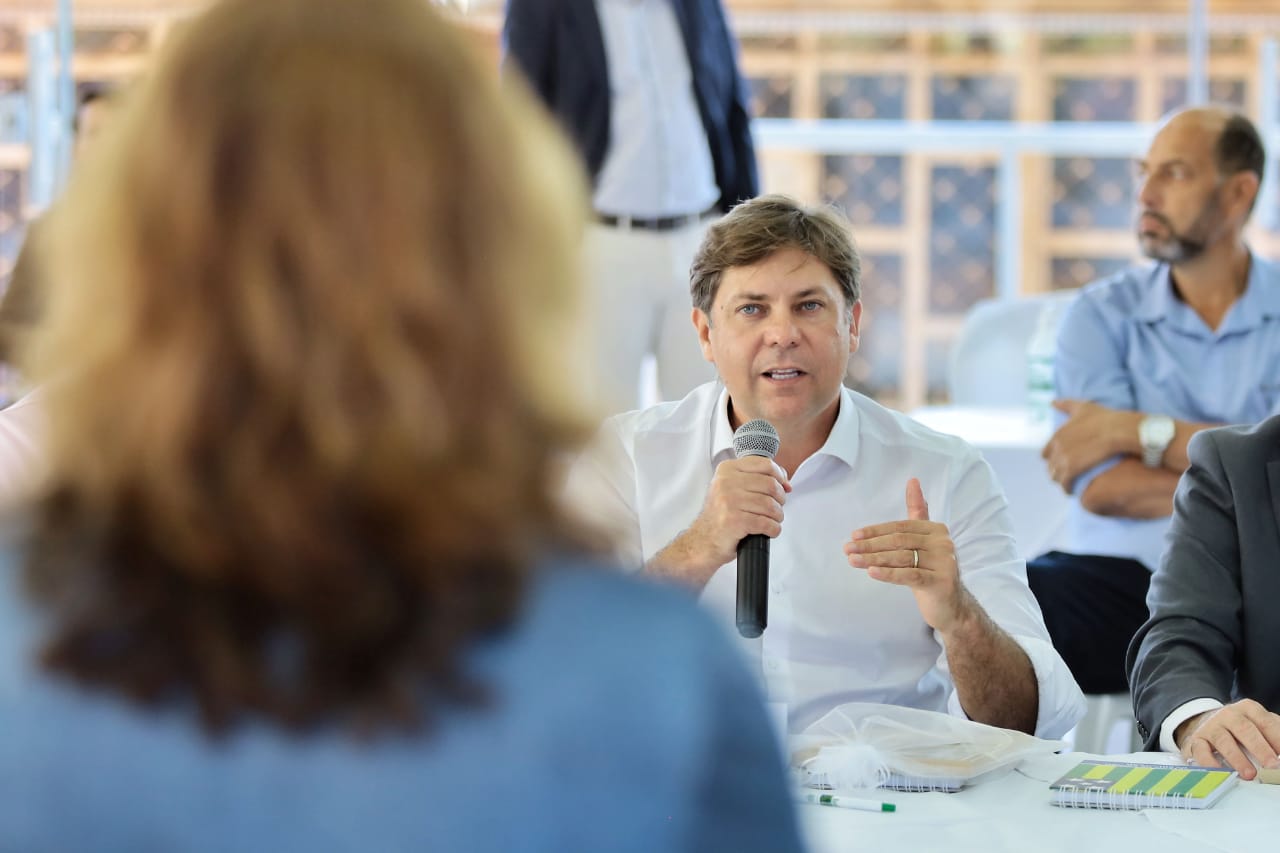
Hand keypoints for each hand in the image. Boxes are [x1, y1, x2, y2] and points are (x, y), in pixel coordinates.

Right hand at [653, 456, 790, 585]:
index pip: (765, 464)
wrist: (702, 541)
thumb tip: (786, 483)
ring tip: (771, 521)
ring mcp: (729, 501)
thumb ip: (757, 479)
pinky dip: (773, 529)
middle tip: (775, 508)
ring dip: (777, 516)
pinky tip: (767, 531)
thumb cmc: (721, 516)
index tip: (783, 487)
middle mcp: (726, 482)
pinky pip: (766, 523)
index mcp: (727, 470)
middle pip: (771, 485)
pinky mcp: (734, 521)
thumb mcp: (733, 489)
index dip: (780, 477)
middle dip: (780, 500)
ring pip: (770, 505)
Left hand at [843, 478, 975, 633]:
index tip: (854, 536)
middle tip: (847, 549)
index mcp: (936, 530)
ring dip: (873, 559)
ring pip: (901, 558)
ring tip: (852, 560)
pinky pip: (910, 575)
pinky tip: (871, 573)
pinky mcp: (941, 582)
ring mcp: (944, 563)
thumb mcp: (923, 541)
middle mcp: (943, 543)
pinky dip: (889, 574)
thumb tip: (913, 480)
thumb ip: (917, 512)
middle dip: (870, 545)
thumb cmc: (931, 570)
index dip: (875, 531)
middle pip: (899, 541)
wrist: (951, 606)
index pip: (900, 527)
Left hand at [1041, 399, 1138, 491]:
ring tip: (1071, 484)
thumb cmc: (1105, 419)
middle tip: (1068, 475)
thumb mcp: (1083, 408)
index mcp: (1057, 435)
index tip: (1064, 462)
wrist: (1119, 431)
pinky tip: (1074, 490)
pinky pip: (1065, 483)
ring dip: (1062, 480)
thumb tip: (1052, 402)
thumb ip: (1066, 405)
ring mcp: (1063, 458)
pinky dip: (1068, 487)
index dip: (1055, 458)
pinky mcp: (1071, 469)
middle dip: (1057, 470)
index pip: (1047, 453)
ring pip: (1056, 476)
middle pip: (1051, 466)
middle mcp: (1056, 447)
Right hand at [1175, 700, 1279, 779]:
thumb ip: (1273, 736)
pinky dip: (1210, 762)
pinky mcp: (1196, 739)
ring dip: (1237, 758)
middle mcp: (1229, 714)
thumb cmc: (1241, 729)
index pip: (1266, 722)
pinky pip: (1201, 750)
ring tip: (1250, 774)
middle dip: (1260, 749)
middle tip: (1272, 765)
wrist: (1208, 723)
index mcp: (1249, 709)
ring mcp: (1211, 726)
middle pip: (1245, 729)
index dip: (1277, 738)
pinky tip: (1220, 772)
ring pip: (1223, 740)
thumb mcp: (1259, 725)